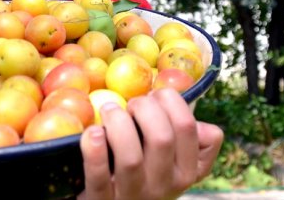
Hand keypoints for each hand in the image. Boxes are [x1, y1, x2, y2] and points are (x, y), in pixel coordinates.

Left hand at [78, 88, 223, 199]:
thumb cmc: (146, 172)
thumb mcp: (174, 159)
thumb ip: (186, 136)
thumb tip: (190, 108)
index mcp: (187, 170)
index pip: (187, 127)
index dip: (170, 100)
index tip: (153, 95)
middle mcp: (165, 185)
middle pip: (161, 138)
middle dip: (143, 107)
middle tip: (130, 104)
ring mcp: (133, 194)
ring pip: (131, 157)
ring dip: (117, 123)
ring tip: (109, 110)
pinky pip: (99, 176)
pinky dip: (95, 151)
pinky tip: (93, 132)